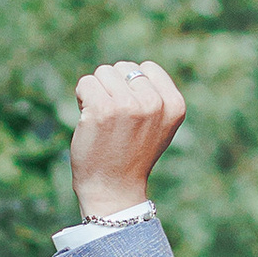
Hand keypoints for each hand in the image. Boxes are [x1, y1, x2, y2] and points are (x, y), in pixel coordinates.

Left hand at [69, 57, 187, 218]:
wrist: (114, 188)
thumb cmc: (132, 155)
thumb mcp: (159, 125)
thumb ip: (156, 97)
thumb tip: (137, 70)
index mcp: (175, 105)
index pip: (147, 68)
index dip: (133, 86)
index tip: (132, 112)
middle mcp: (155, 103)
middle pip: (123, 68)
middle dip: (114, 87)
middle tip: (115, 119)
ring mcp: (129, 106)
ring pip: (103, 73)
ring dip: (97, 92)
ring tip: (103, 120)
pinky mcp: (102, 109)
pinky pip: (85, 83)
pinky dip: (82, 98)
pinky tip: (89, 119)